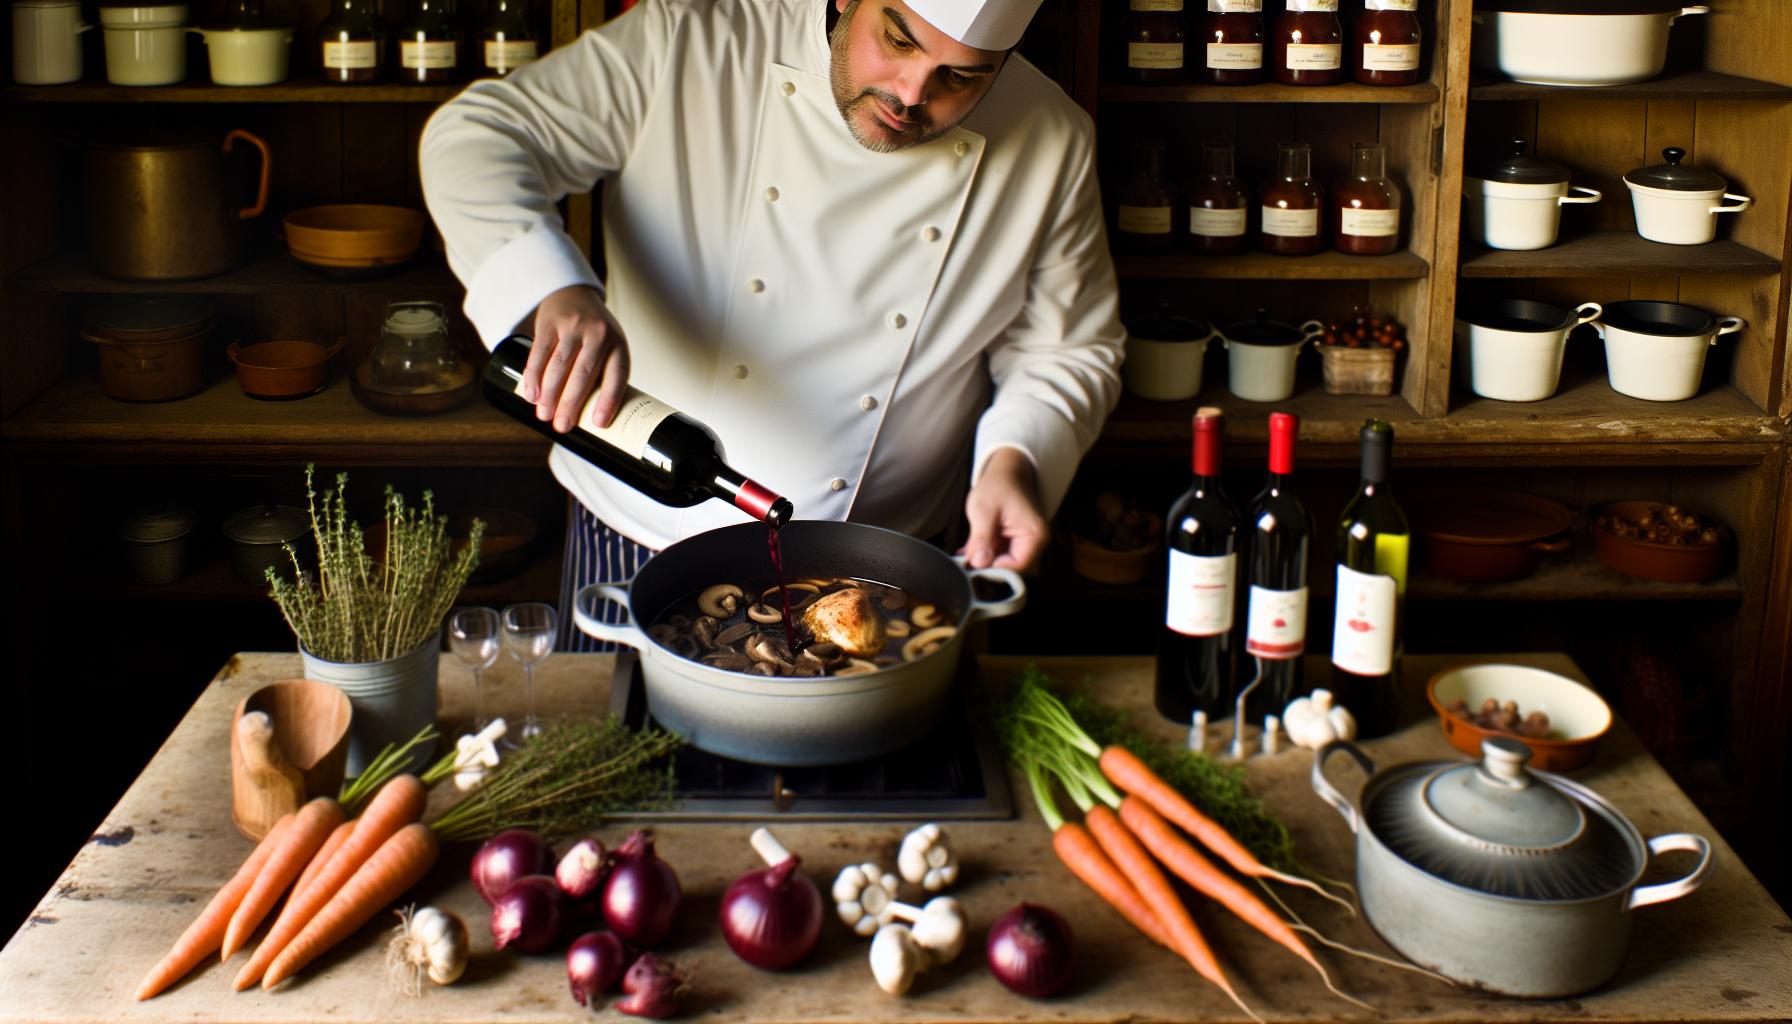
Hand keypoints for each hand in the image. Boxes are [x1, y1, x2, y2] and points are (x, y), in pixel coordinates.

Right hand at [523, 285, 630, 431]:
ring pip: (559, 365)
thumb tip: (595, 420)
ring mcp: (572, 326)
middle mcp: (597, 333)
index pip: (617, 375)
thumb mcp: (608, 346)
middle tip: (562, 426)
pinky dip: (533, 376)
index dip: (609, 400)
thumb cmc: (594, 331)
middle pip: (583, 374)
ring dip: (549, 394)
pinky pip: (539, 353)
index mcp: (617, 344)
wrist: (573, 293)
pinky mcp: (548, 323)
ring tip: (544, 415)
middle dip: (570, 404)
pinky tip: (531, 394)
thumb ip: (603, 374)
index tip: (599, 423)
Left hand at [959, 448, 1048, 573]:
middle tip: (964, 559)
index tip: (973, 563)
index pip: (1017, 567)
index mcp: (1035, 536)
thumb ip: (982, 538)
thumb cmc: (998, 486)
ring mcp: (1027, 545)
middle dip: (987, 566)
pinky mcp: (1016, 544)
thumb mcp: (984, 510)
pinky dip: (984, 555)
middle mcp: (1036, 544)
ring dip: (984, 561)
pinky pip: (1000, 557)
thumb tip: (978, 564)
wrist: (1006, 473)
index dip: (994, 569)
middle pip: (1011, 569)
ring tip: (966, 552)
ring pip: (1002, 565)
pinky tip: (969, 550)